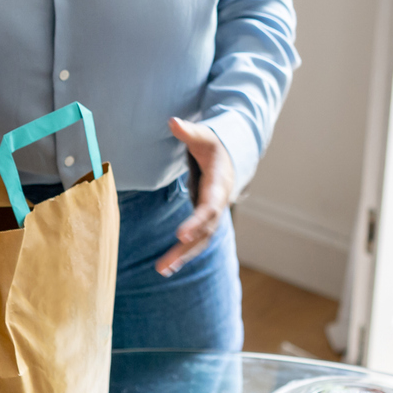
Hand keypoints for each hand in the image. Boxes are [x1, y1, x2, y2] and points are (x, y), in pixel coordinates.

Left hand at [158, 117, 234, 276]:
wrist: (231, 157)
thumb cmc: (213, 145)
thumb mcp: (203, 136)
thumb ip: (188, 131)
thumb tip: (172, 122)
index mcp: (220, 184)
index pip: (209, 206)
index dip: (197, 221)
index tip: (181, 234)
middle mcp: (219, 203)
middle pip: (204, 231)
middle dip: (185, 248)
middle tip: (164, 264)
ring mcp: (214, 215)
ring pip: (201, 240)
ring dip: (182, 256)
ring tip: (161, 270)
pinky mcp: (206, 221)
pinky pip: (197, 241)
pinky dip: (184, 254)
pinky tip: (167, 267)